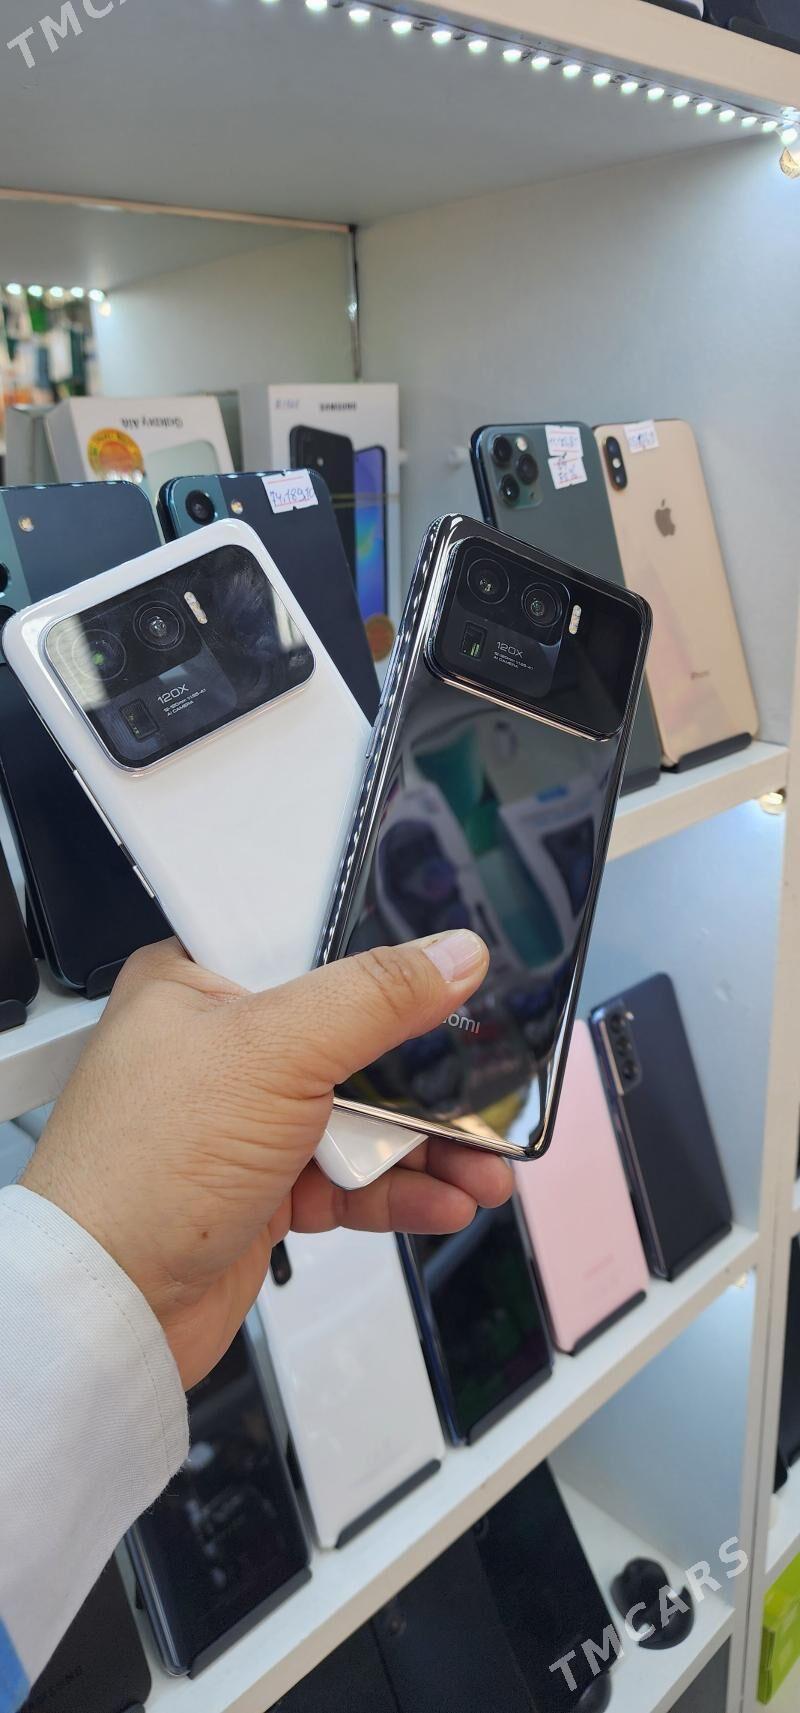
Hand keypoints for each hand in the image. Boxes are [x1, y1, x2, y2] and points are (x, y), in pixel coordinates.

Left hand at [23, 931, 510, 1387]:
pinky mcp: (265, 1188)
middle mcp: (221, 1046)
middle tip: (488, 1082)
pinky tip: (445, 1197)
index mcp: (198, 982)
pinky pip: (353, 1179)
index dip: (385, 958)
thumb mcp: (273, 1052)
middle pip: (353, 1037)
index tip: (454, 969)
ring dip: (430, 1144)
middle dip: (428, 1072)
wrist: (107, 1308)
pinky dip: (401, 1189)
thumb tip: (452, 955)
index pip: (311, 944)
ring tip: (485, 1165)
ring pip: (363, 1116)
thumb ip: (374, 997)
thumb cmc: (140, 1169)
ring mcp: (244, 1121)